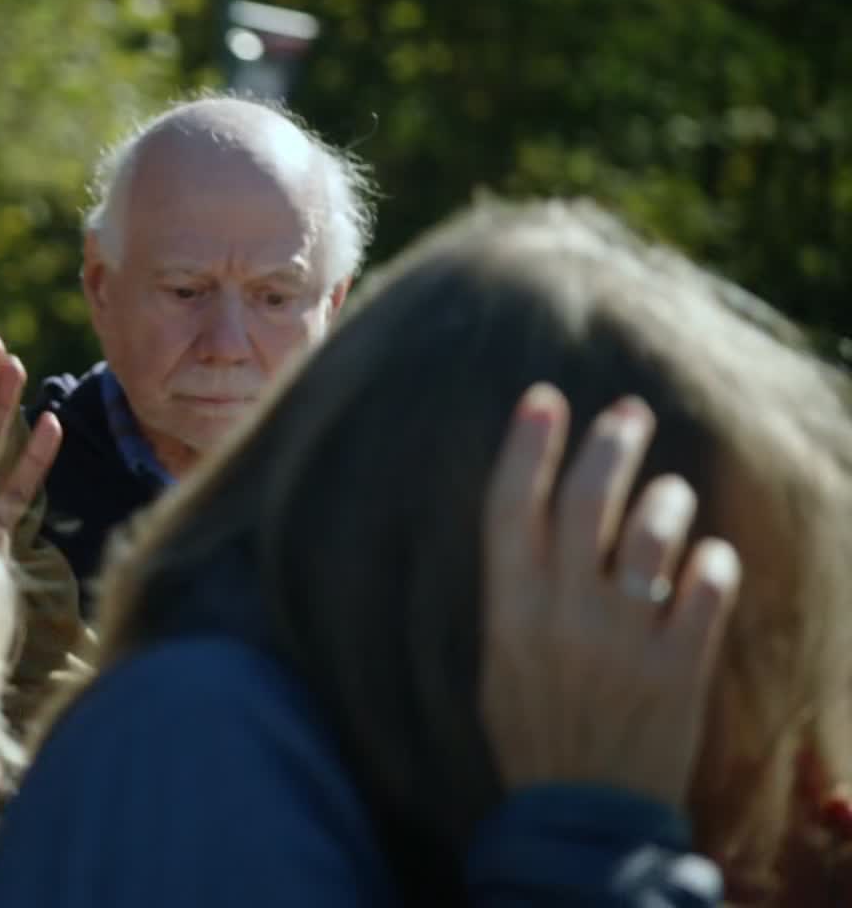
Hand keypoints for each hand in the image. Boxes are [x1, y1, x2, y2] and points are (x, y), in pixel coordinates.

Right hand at [480, 383, 740, 807]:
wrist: (581, 814)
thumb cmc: (534, 730)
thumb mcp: (498, 659)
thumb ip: (515, 593)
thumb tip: (534, 517)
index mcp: (508, 609)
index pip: (509, 505)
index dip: (526, 445)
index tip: (544, 398)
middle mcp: (561, 614)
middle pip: (587, 503)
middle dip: (611, 445)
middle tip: (628, 414)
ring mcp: (621, 639)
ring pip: (653, 535)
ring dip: (668, 501)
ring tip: (672, 493)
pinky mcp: (677, 668)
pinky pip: (707, 591)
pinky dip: (715, 564)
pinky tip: (712, 560)